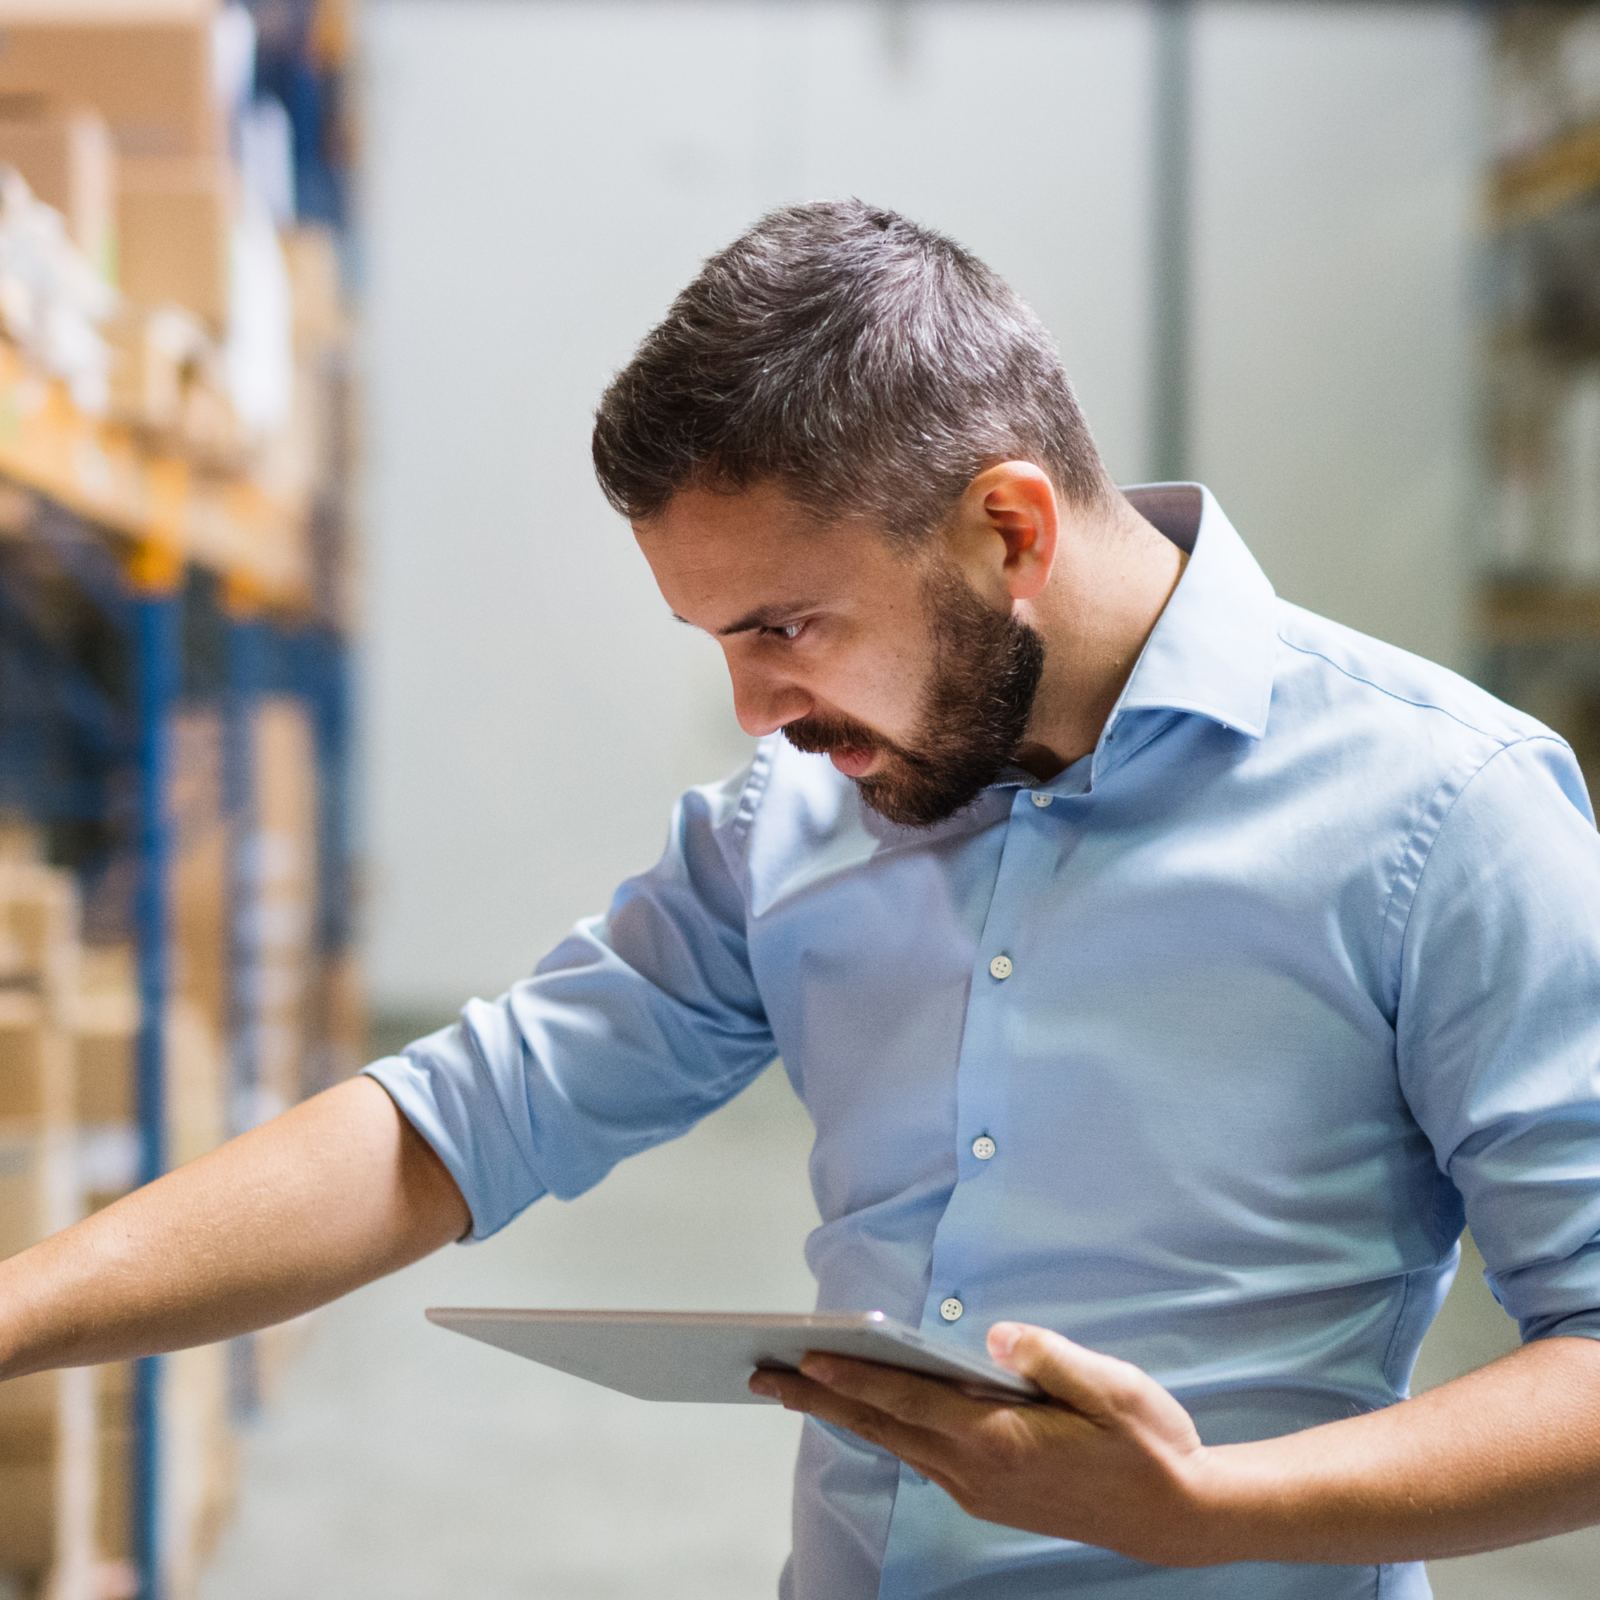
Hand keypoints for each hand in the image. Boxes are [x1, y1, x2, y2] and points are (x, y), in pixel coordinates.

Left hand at [749, 1321, 1220, 1566]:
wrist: (1179, 1516)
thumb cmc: (1147, 1441)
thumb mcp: (1110, 1386)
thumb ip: (1047, 1356)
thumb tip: (990, 1335)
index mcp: (1001, 1439)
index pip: (908, 1401)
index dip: (852, 1379)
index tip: (803, 1358)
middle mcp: (979, 1471)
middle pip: (882, 1427)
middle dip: (816, 1400)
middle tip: (760, 1374)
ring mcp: (981, 1490)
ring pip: (896, 1444)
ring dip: (843, 1416)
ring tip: (796, 1388)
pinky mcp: (990, 1497)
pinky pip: (921, 1457)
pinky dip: (883, 1430)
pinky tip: (869, 1412)